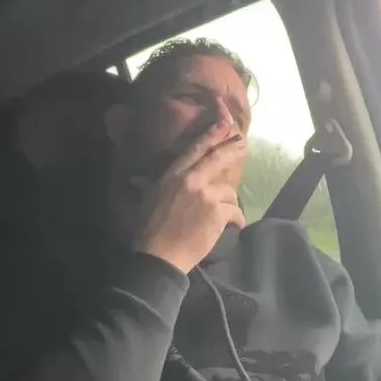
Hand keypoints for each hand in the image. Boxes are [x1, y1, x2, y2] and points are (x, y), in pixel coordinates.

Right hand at [132, 125, 245, 273]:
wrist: (159, 256)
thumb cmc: (147, 229)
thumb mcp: (146, 201)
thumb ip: (149, 186)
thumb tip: (137, 180)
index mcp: (172, 175)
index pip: (195, 150)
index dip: (211, 135)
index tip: (224, 124)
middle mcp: (191, 180)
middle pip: (217, 159)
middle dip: (232, 149)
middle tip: (243, 143)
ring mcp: (206, 196)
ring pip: (228, 191)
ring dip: (228, 202)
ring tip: (226, 214)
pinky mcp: (217, 213)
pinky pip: (235, 211)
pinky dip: (236, 219)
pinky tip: (236, 225)